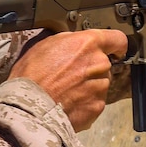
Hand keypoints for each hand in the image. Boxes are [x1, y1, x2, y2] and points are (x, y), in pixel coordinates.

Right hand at [9, 29, 129, 130]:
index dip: (115, 45)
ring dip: (88, 86)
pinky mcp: (97, 106)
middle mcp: (98, 63)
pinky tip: (68, 102)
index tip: (113, 49)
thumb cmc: (31, 76)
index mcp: (87, 44)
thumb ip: (69, 41)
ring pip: (100, 83)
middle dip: (91, 68)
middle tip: (70, 75)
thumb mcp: (45, 44)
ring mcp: (100, 86)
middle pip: (104, 63)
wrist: (27, 107)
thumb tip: (76, 42)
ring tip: (65, 91)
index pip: (117, 39)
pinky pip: (95, 101)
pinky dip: (85, 103)